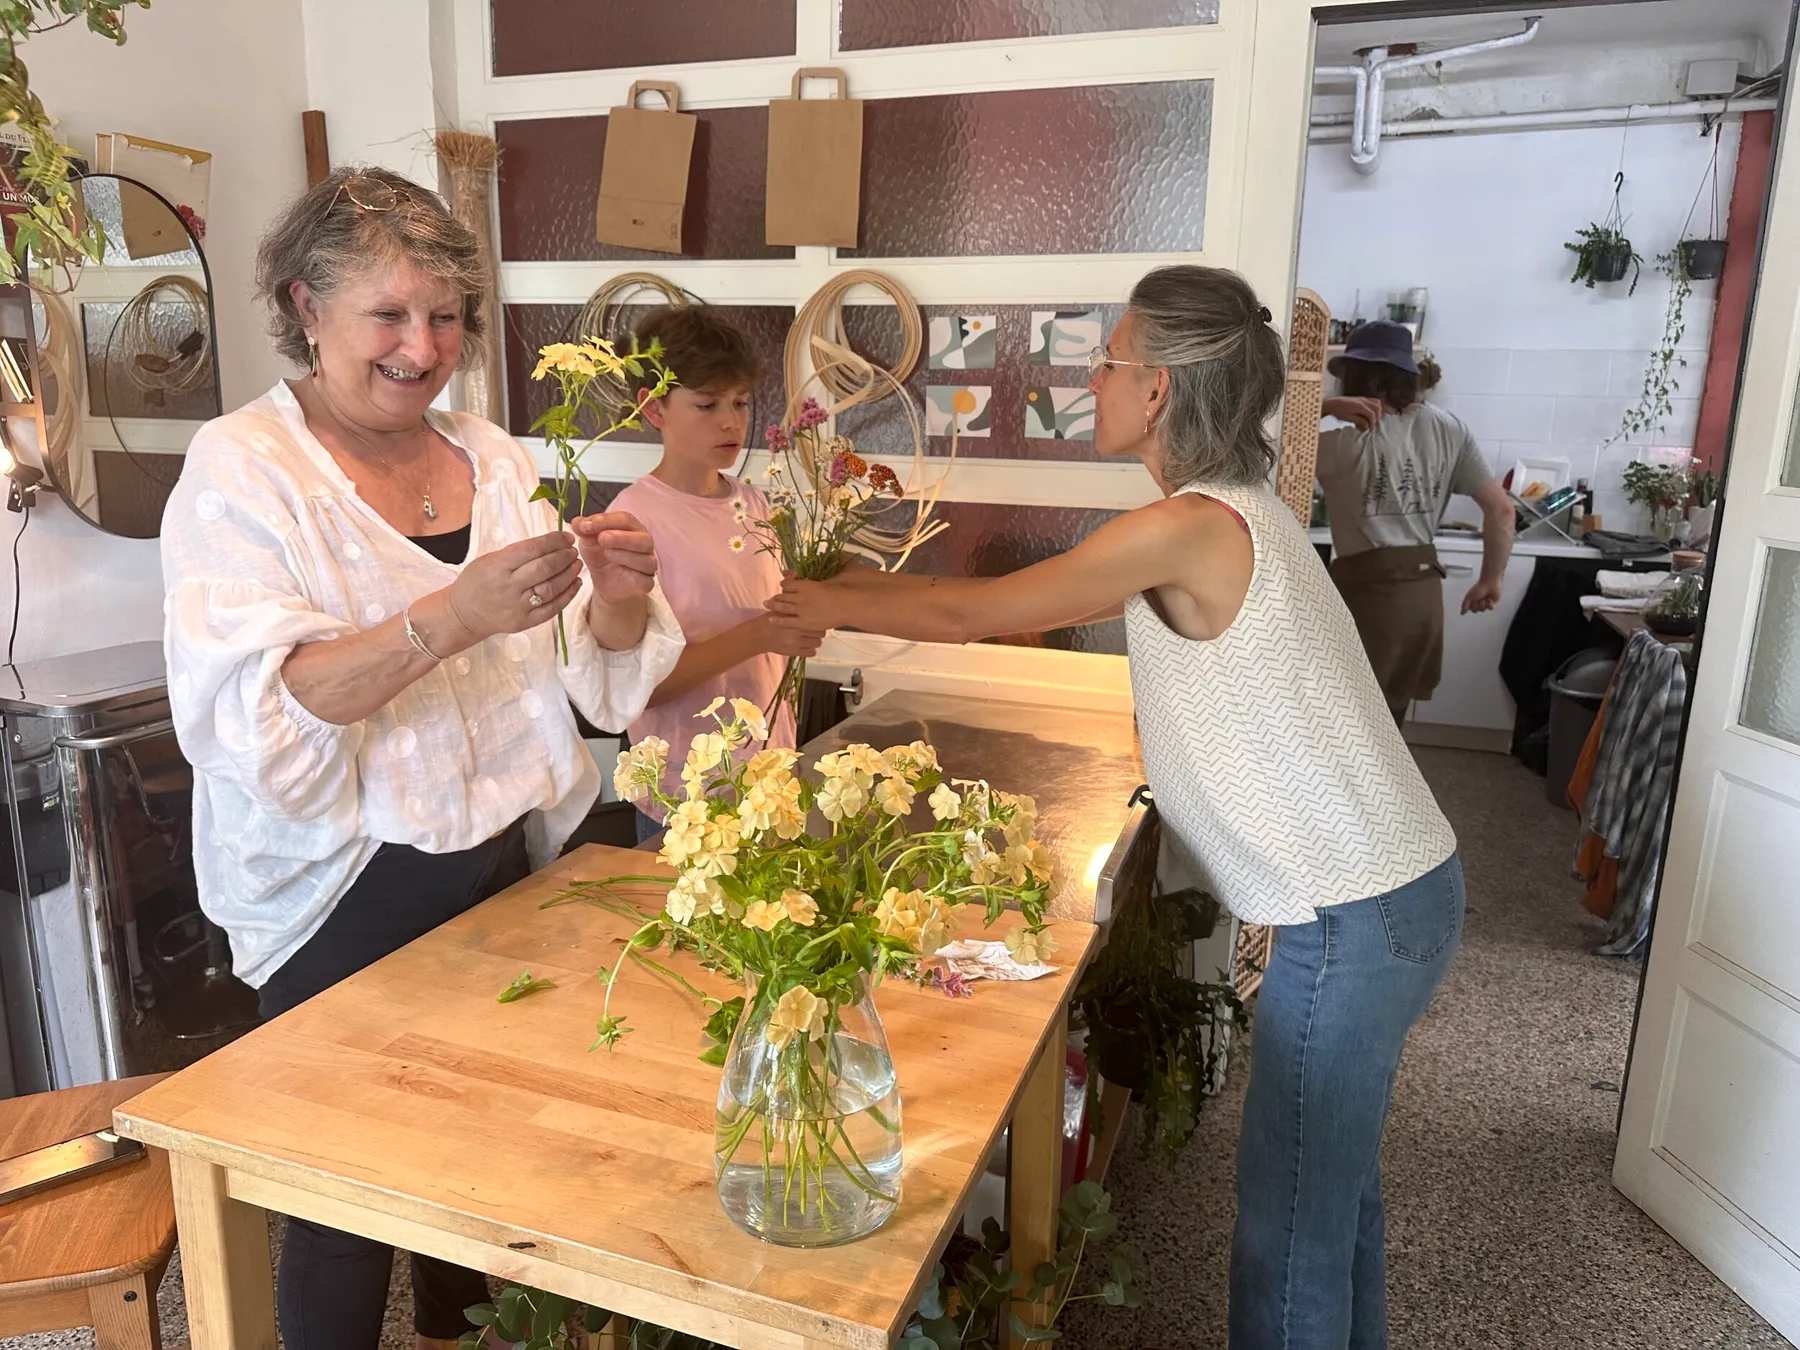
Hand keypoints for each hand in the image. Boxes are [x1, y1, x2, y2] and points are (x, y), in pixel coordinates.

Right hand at [437, 532, 580, 642]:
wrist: (463, 614)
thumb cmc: (476, 581)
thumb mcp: (489, 560)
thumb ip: (517, 553)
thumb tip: (549, 543)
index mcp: (498, 567)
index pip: (532, 549)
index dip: (554, 541)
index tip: (567, 537)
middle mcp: (509, 587)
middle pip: (545, 568)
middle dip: (564, 556)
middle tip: (573, 550)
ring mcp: (518, 607)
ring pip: (552, 588)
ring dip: (569, 574)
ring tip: (577, 564)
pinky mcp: (525, 622)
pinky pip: (552, 608)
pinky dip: (568, 594)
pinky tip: (575, 583)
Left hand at [570, 511, 656, 604]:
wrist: (605, 582)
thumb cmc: (601, 556)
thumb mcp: (589, 541)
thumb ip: (584, 530)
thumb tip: (577, 522)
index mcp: (632, 528)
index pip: (625, 519)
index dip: (606, 520)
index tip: (587, 525)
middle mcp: (644, 544)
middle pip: (642, 538)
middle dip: (621, 537)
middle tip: (601, 538)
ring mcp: (648, 564)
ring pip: (645, 559)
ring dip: (625, 554)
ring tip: (607, 553)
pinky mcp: (646, 583)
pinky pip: (645, 580)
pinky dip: (634, 575)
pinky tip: (619, 570)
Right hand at [754, 612, 825, 657]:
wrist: (759, 635)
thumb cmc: (770, 620)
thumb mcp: (782, 611)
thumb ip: (794, 611)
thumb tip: (808, 608)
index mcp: (796, 620)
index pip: (816, 623)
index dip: (817, 622)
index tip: (815, 622)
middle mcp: (799, 632)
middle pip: (820, 633)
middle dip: (818, 632)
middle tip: (813, 631)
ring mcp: (797, 644)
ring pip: (817, 643)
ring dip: (815, 641)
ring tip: (810, 639)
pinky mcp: (795, 652)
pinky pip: (811, 652)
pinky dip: (811, 649)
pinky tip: (806, 646)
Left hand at [766, 576, 852, 632]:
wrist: (847, 606)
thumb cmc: (842, 592)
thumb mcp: (830, 580)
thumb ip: (820, 577)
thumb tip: (818, 572)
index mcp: (806, 584)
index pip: (789, 583)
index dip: (785, 584)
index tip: (783, 585)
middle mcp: (800, 596)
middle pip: (784, 594)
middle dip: (778, 596)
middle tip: (771, 597)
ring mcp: (800, 609)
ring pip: (782, 605)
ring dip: (774, 604)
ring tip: (767, 604)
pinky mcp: (803, 622)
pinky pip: (787, 620)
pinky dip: (778, 619)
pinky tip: (770, 618)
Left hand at [1322, 396, 1385, 431]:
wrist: (1332, 403)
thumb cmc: (1338, 411)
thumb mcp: (1348, 418)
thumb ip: (1359, 421)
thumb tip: (1367, 425)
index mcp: (1360, 406)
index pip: (1372, 414)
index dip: (1372, 422)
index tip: (1370, 429)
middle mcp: (1363, 401)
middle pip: (1377, 408)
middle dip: (1377, 417)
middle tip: (1372, 424)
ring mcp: (1363, 398)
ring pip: (1377, 403)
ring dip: (1377, 411)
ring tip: (1372, 419)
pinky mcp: (1362, 398)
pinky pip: (1373, 401)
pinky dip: (1374, 407)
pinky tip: (1369, 413)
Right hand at [1462, 579, 1502, 613]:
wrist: (1490, 583)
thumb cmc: (1478, 588)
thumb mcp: (1469, 596)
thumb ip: (1464, 605)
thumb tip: (1461, 614)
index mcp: (1472, 602)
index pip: (1472, 610)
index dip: (1472, 605)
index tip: (1473, 598)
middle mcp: (1478, 604)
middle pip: (1477, 611)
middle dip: (1478, 604)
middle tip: (1479, 597)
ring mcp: (1486, 604)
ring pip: (1483, 610)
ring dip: (1483, 603)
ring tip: (1485, 597)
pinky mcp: (1493, 603)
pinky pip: (1490, 609)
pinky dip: (1490, 604)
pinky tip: (1490, 599)